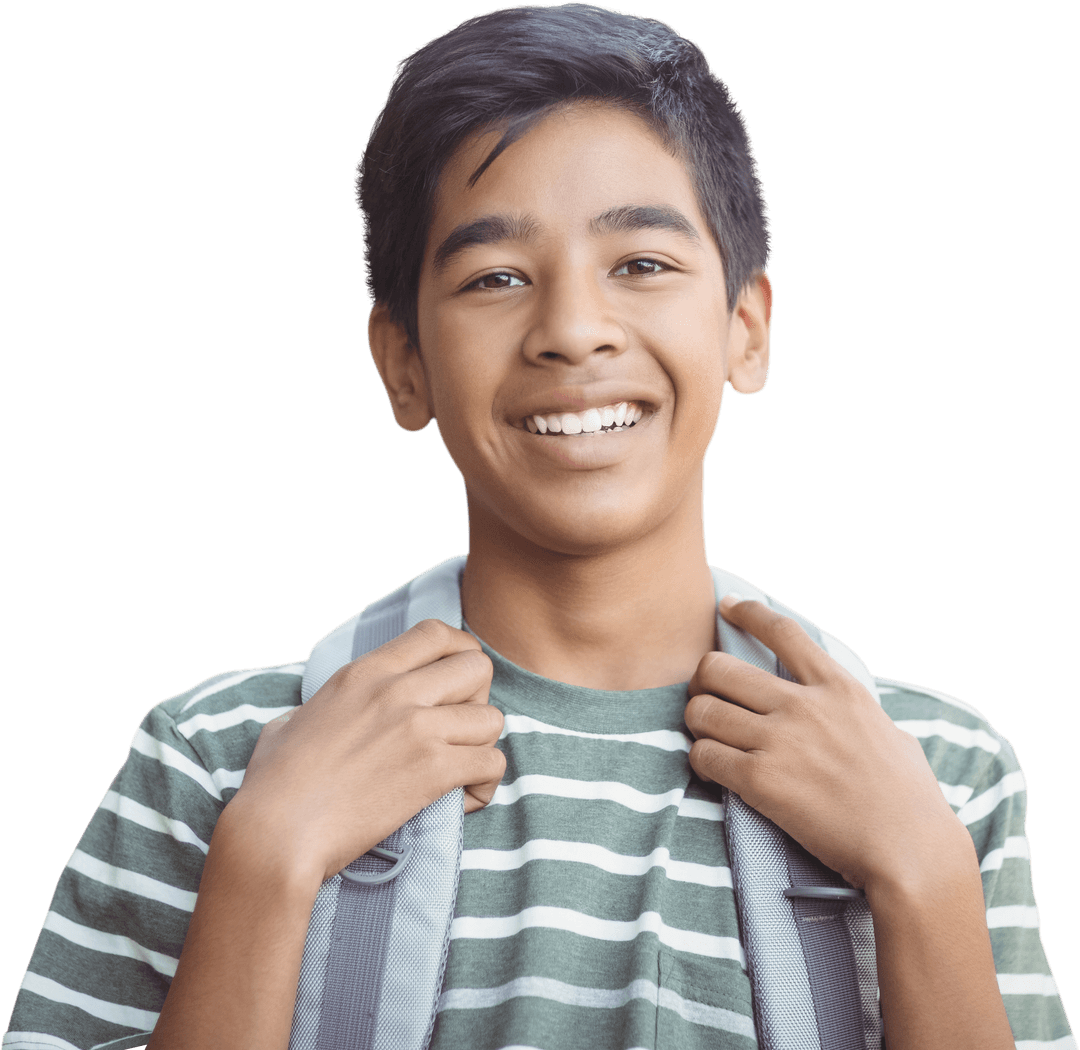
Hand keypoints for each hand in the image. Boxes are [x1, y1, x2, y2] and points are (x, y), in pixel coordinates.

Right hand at [229, 619, 505, 884]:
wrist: (275, 835)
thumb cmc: (273, 786)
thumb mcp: (291, 722)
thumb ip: (322, 708)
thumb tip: (320, 714)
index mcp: (364, 673)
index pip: (434, 633)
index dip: (457, 652)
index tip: (454, 682)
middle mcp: (395, 690)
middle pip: (477, 666)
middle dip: (478, 697)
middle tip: (459, 730)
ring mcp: (417, 728)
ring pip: (492, 718)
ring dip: (482, 745)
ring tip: (460, 769)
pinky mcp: (432, 771)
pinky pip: (491, 763)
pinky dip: (484, 784)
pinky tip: (461, 798)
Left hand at [685, 596, 964, 891]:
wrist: (909, 850)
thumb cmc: (910, 800)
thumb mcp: (889, 734)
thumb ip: (856, 713)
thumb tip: (850, 710)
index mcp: (839, 688)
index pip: (782, 632)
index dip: (747, 611)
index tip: (726, 606)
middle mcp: (804, 706)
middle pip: (718, 668)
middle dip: (703, 682)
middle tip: (707, 699)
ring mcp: (780, 742)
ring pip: (701, 710)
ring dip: (697, 723)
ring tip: (709, 738)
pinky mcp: (761, 781)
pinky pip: (703, 755)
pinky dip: (701, 761)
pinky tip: (714, 772)